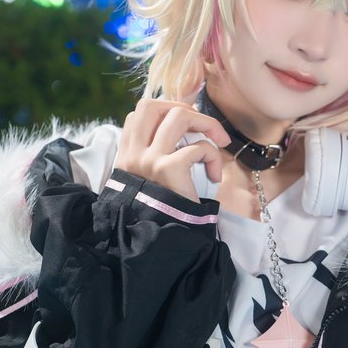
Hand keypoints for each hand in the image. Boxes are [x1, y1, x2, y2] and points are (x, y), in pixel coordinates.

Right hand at [116, 98, 230, 201]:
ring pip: (179, 116)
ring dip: (206, 124)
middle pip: (154, 105)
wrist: (165, 241)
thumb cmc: (166, 210)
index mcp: (127, 154)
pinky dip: (213, 156)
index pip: (140, 112)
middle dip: (185, 109)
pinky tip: (215, 175)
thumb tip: (184, 123)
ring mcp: (149, 160)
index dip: (166, 109)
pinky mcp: (169, 170)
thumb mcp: (152, 179)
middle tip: (205, 128)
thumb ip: (157, 153)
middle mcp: (134, 154)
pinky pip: (199, 147)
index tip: (186, 124)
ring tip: (220, 142)